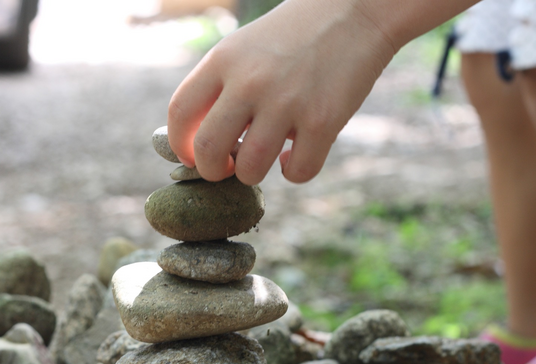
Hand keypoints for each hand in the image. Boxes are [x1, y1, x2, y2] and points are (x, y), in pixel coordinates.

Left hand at [167, 0, 396, 184]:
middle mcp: (250, 81)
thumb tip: (202, 145)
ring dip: (254, 174)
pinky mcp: (323, 121)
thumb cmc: (293, 36)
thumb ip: (220, 88)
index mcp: (223, 60)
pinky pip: (298, 172)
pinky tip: (297, 155)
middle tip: (228, 168)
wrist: (354, 11)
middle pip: (208, 149)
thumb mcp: (244, 48)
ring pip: (251, 170)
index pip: (180, 113)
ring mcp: (287, 102)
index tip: (193, 156)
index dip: (180, 145)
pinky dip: (295, 172)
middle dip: (213, 171)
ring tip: (266, 158)